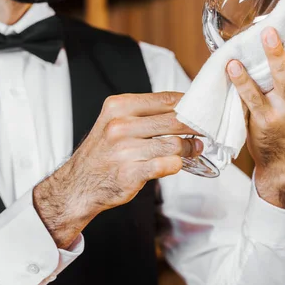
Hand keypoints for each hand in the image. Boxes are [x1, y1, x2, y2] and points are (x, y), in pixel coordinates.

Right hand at [33, 92, 201, 248]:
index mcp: (119, 107)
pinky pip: (168, 164)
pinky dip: (177, 164)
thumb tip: (183, 109)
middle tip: (206, 130)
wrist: (78, 185)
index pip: (166, 99)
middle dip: (196, 125)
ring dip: (189, 148)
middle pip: (175, 119)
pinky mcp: (132, 173)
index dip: (190, 104)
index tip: (202, 109)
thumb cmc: (102, 153)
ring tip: (193, 149)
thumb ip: (145, 114)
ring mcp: (126, 150)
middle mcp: (121, 126)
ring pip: (175, 143)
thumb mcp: (114, 122)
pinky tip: (178, 163)